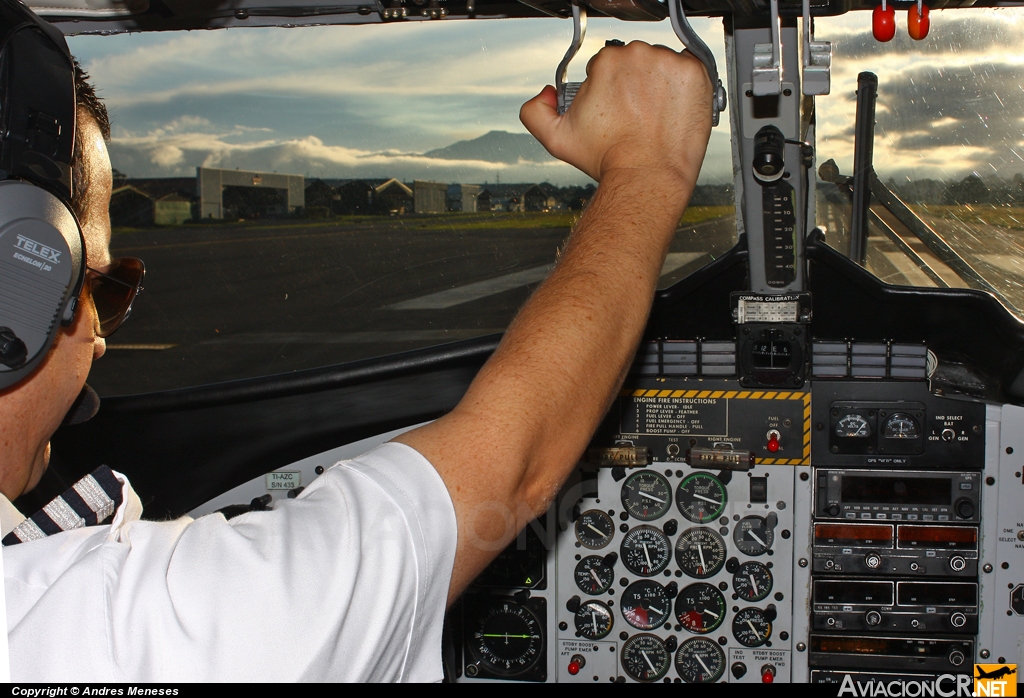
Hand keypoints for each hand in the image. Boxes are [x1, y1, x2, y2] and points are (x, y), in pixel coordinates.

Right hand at [520, 41, 711, 186]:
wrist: (646, 176)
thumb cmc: (610, 159)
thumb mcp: (556, 139)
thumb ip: (535, 112)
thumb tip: (546, 95)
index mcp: (606, 62)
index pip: (608, 65)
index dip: (610, 88)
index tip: (616, 107)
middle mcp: (638, 56)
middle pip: (635, 61)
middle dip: (635, 84)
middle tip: (636, 113)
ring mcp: (669, 63)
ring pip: (662, 65)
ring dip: (660, 84)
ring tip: (655, 114)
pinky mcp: (694, 74)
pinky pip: (690, 70)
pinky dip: (684, 87)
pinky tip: (673, 109)